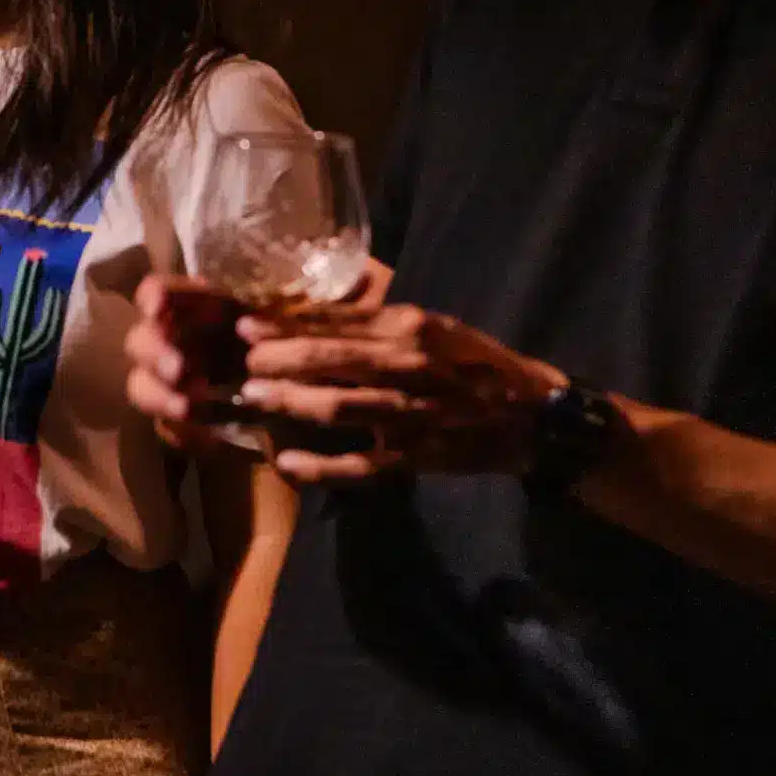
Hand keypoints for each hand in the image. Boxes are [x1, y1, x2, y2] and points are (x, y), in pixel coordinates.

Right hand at [123, 269, 390, 455]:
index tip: (160, 305)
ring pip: (142, 386)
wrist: (334, 397)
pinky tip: (208, 440)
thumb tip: (358, 279)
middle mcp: (185, 341)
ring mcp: (182, 383)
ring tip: (189, 405)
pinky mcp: (193, 423)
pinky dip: (187, 435)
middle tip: (179, 367)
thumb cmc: (331, 344)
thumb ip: (321, 303)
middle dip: (153, 349)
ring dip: (159, 394)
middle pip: (140, 338)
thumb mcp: (327, 318)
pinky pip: (171, 432)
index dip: (157, 296)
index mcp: (209, 307)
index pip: (164, 291)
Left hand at [233, 304, 566, 484]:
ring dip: (292, 401)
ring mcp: (412, 412)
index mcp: (410, 327)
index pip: (338, 321)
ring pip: (341, 406)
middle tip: (243, 360)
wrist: (532, 413)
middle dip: (280, 358)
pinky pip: (362, 464)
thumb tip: (315, 308)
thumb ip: (379, 319)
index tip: (247, 325)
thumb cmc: (474, 363)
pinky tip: (287, 463)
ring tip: (253, 395)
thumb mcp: (432, 326)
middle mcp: (409, 364)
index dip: (287, 324)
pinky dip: (322, 467)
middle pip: (332, 358)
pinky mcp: (416, 455)